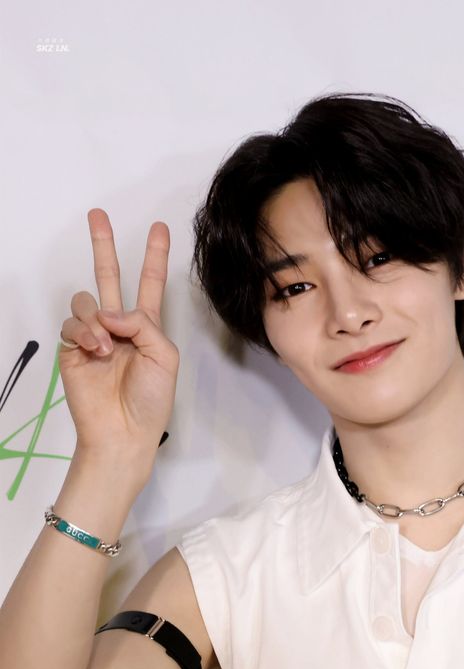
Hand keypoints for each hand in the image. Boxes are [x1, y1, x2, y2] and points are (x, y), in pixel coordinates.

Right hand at [58, 208, 179, 466]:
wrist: (124, 432)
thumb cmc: (151, 402)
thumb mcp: (164, 357)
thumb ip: (144, 325)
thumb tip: (109, 311)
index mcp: (147, 328)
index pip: (150, 284)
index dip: (154, 257)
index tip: (160, 229)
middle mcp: (119, 327)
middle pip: (109, 277)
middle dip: (103, 245)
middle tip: (98, 215)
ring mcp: (94, 336)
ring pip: (86, 300)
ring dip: (97, 319)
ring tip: (107, 346)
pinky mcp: (73, 348)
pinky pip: (72, 323)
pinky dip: (85, 332)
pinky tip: (96, 349)